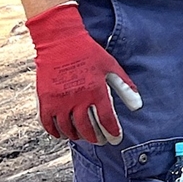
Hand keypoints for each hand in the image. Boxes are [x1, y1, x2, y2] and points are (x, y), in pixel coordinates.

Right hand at [26, 2, 136, 144]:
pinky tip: (63, 134)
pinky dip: (55, 132)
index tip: (116, 138)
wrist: (60, 41)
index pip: (106, 119)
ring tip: (84, 136)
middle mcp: (76, 98)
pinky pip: (47, 123)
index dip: (112, 131)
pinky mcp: (44, 99)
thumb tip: (138, 106)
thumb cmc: (88, 52)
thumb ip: (125, 87)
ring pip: (68, 128)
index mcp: (95, 90)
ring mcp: (58, 100)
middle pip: (87, 128)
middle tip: (101, 141)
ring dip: (77, 136)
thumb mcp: (111, 66)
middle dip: (96, 137)